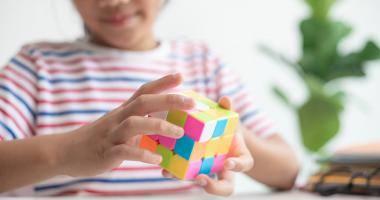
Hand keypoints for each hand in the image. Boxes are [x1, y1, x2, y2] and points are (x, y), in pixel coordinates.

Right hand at [58, 73, 194, 176]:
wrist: (66, 151)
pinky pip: (125, 152)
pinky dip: (142, 154)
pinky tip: (157, 159)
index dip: (162, 82)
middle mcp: (118, 118)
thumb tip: (166, 123)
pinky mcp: (106, 153)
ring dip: (159, 126)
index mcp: (123, 111)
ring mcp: (111, 135)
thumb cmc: (99, 139)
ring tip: (179, 132)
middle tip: (191, 102)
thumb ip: (140, 122)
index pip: (143, 91)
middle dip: (168, 99)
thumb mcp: (119, 125)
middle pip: (143, 102)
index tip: (181, 75)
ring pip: (134, 124)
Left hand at [162, 97, 253, 195]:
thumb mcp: (227, 117)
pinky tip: (165, 169)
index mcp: (238, 156)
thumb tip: (225, 99)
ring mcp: (209, 171)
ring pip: (201, 182)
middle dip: (213, 186)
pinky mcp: (193, 170)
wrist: (218, 134)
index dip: (237, 165)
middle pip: (224, 187)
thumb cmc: (224, 126)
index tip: (228, 163)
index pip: (244, 164)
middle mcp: (224, 169)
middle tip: (201, 179)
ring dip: (187, 179)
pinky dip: (175, 173)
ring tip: (172, 173)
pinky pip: (185, 175)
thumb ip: (227, 109)